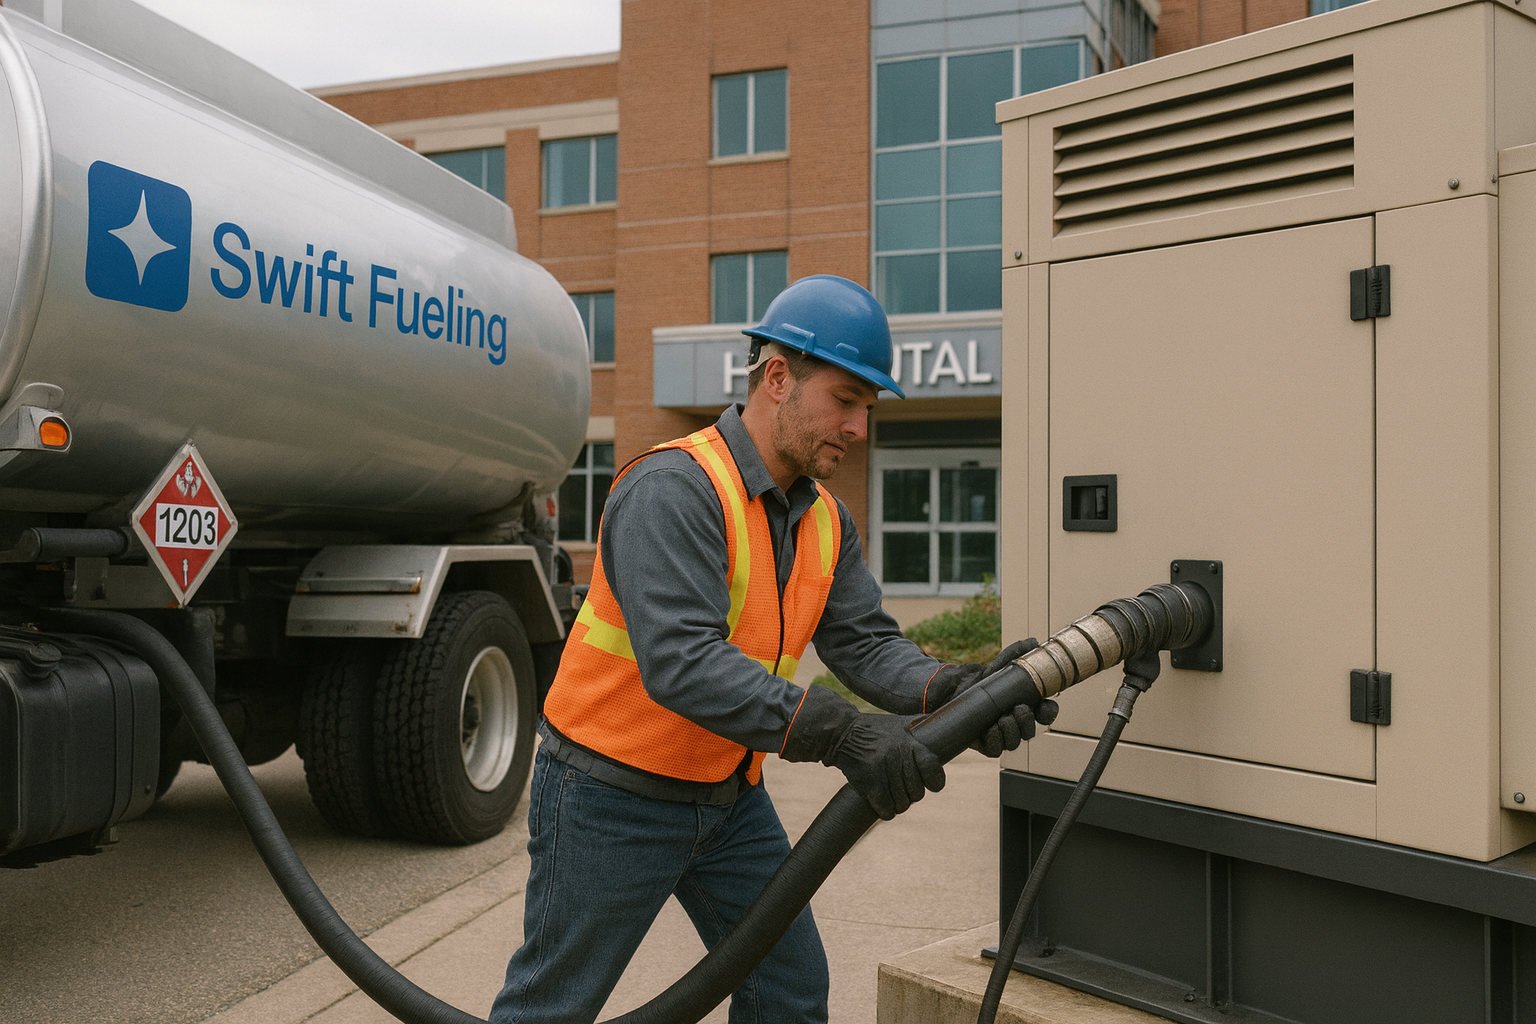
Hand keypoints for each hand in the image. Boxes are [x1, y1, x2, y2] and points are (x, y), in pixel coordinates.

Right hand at [824, 711, 945, 819]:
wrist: (841, 733)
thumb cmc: (874, 729)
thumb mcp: (899, 723)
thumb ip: (922, 724)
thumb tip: (949, 722)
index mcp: (909, 743)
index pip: (932, 768)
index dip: (935, 781)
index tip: (933, 785)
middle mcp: (898, 757)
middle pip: (917, 792)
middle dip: (912, 794)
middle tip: (904, 788)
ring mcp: (883, 771)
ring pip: (902, 804)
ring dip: (899, 804)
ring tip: (893, 796)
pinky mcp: (868, 784)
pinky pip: (886, 809)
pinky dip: (887, 811)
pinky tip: (884, 805)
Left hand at [925, 639, 1059, 756]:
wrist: (951, 691)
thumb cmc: (979, 680)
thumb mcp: (998, 666)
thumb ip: (1016, 653)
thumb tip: (1034, 642)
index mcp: (1024, 705)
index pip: (1045, 713)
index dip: (1048, 712)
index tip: (1044, 705)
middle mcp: (1015, 722)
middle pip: (1031, 730)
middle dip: (1027, 722)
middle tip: (1017, 709)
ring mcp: (1001, 734)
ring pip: (1015, 742)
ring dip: (1012, 731)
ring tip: (1002, 718)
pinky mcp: (985, 743)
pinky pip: (996, 749)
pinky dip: (996, 740)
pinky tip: (990, 729)